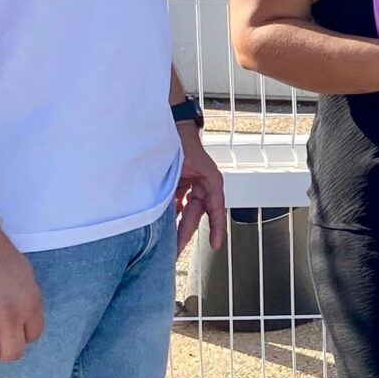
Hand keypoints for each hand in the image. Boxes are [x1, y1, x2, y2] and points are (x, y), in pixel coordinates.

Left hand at [174, 124, 228, 254]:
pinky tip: (162, 222)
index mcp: (211, 181)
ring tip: (166, 242)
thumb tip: (166, 212)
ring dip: (176, 224)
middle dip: (184, 234)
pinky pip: (178, 202)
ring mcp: (193, 184)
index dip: (216, 228)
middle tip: (175, 253)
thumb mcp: (180, 167)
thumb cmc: (181, 140)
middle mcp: (204, 185)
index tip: (215, 245)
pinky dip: (171, 211)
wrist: (173, 123)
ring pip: (186, 210)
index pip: (216, 209)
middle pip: (195, 215)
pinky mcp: (182, 182)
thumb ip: (175, 190)